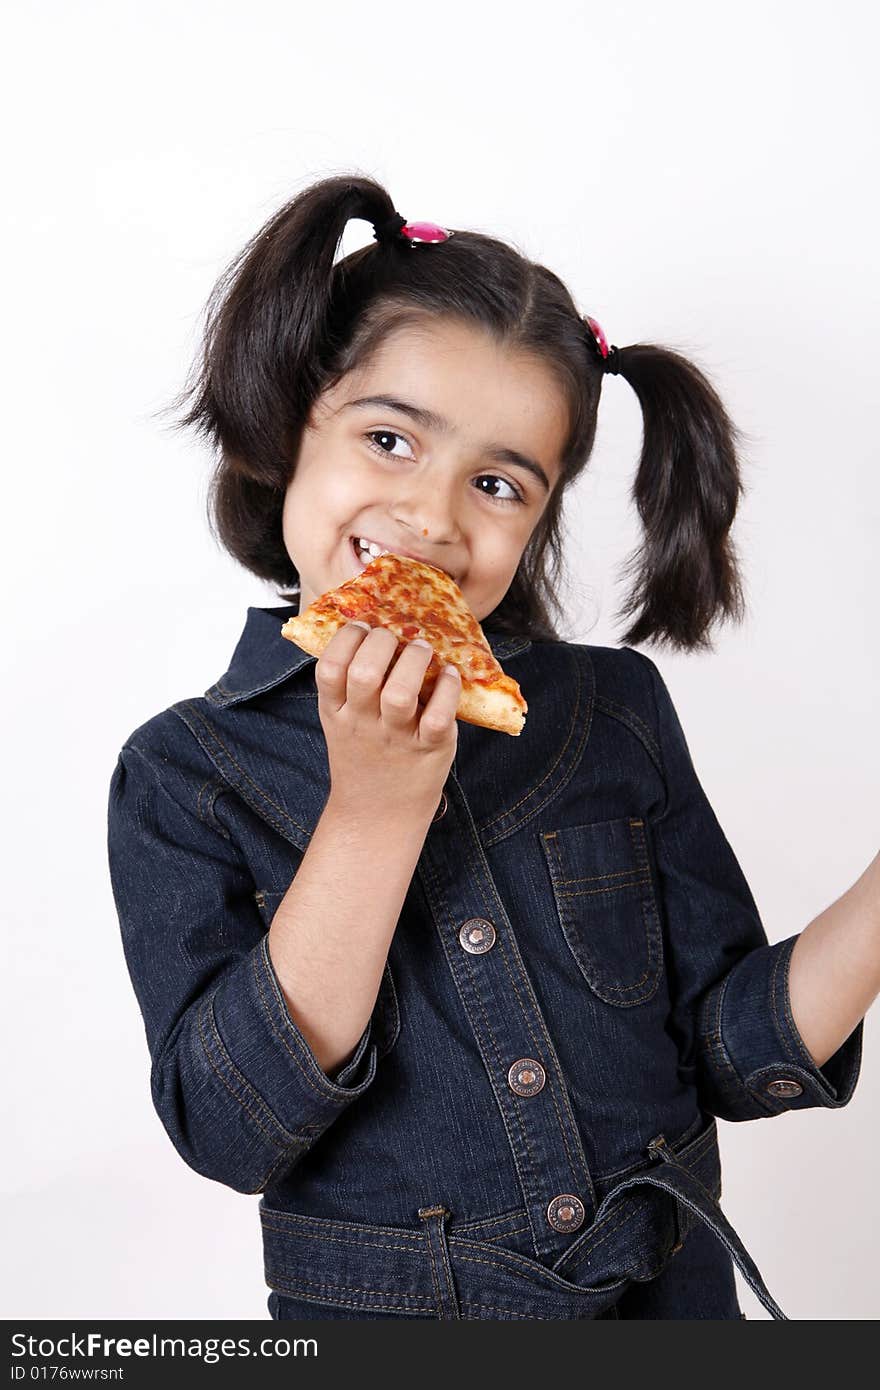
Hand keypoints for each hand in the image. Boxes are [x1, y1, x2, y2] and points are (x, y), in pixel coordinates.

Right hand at [315, 622, 459, 819]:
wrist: (378, 813)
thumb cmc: (365, 756)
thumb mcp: (341, 722)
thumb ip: (347, 685)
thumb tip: (368, 630)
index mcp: (336, 711)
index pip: (329, 667)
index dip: (347, 638)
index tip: (363, 627)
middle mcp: (362, 723)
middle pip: (364, 673)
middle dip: (382, 642)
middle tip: (395, 637)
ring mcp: (395, 737)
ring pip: (400, 692)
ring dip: (414, 660)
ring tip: (422, 650)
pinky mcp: (428, 749)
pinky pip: (438, 715)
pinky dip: (448, 689)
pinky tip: (448, 675)